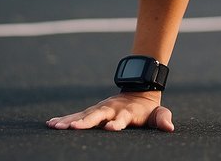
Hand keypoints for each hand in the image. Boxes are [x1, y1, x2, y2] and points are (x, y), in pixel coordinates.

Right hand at [46, 91, 173, 131]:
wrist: (139, 92)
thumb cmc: (148, 109)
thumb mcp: (158, 113)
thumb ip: (162, 119)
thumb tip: (170, 127)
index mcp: (128, 111)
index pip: (123, 118)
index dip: (118, 123)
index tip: (111, 128)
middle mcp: (112, 109)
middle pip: (98, 115)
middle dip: (86, 122)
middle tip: (73, 127)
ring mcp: (101, 109)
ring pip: (83, 114)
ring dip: (69, 120)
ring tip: (55, 126)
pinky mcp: (92, 111)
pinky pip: (76, 115)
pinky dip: (64, 119)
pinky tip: (50, 124)